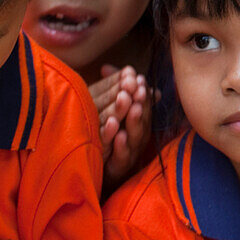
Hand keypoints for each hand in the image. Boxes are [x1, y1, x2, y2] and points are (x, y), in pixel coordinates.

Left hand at [90, 66, 151, 189]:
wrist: (96, 171)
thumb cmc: (106, 136)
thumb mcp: (108, 110)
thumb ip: (111, 89)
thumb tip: (109, 68)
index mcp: (136, 122)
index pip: (142, 104)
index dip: (141, 91)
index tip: (139, 77)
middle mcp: (136, 137)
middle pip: (142, 118)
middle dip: (141, 102)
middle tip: (137, 88)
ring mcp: (129, 153)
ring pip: (134, 136)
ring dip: (133, 121)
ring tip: (132, 107)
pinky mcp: (118, 168)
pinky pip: (120, 157)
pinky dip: (120, 146)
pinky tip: (118, 135)